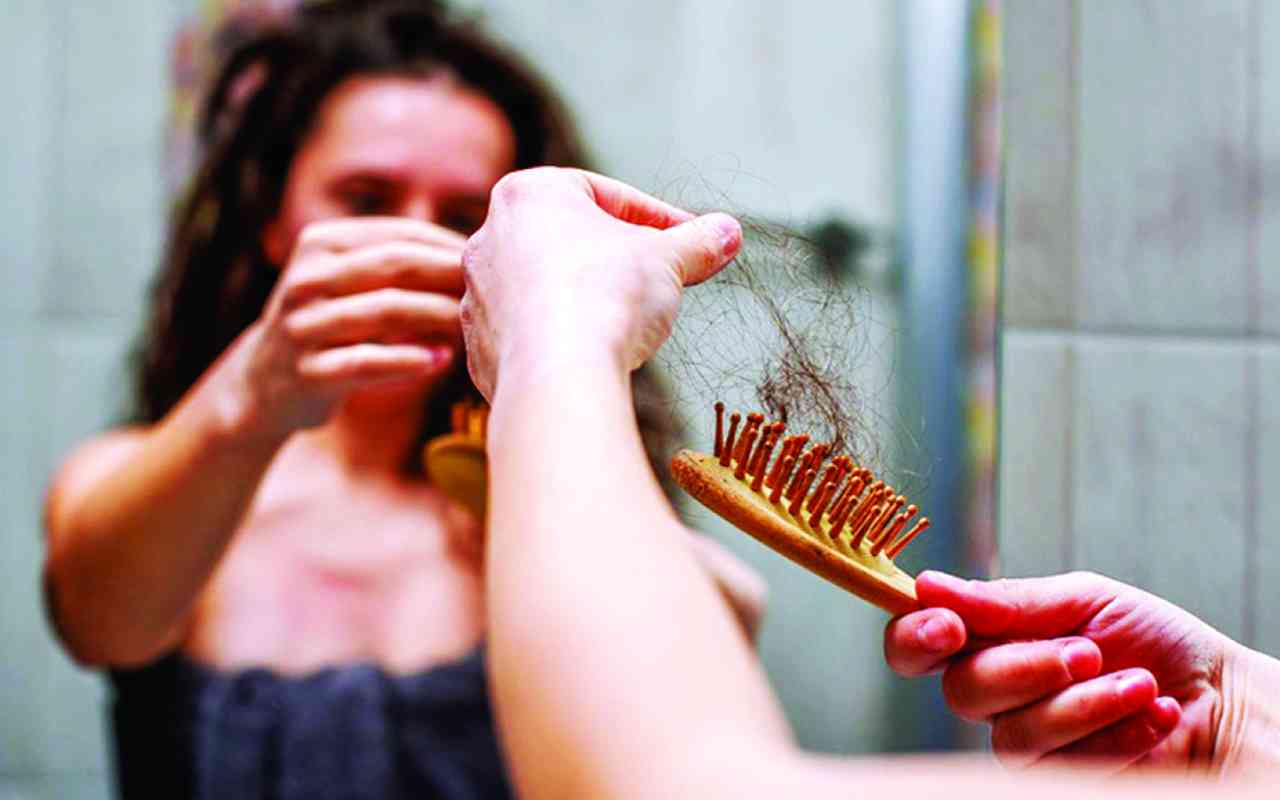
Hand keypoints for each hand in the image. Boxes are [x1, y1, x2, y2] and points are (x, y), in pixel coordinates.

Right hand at [218, 217, 467, 436]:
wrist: (264, 383)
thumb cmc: (331, 325)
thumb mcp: (349, 282)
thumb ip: (396, 263)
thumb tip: (477, 251)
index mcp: (320, 244)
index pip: (399, 234)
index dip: (448, 246)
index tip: (491, 260)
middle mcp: (307, 279)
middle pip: (394, 265)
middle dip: (448, 274)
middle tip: (491, 289)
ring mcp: (303, 326)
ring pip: (384, 311)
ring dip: (437, 315)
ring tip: (472, 324)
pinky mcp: (307, 372)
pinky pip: (366, 361)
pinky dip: (409, 360)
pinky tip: (442, 359)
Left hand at [458, 167, 740, 399]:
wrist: (558, 375)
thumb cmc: (607, 297)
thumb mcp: (669, 258)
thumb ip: (698, 241)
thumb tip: (727, 233)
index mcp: (528, 194)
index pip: (605, 195)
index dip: (656, 219)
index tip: (686, 240)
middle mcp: (489, 237)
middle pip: (569, 242)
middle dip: (616, 259)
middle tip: (658, 280)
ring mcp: (476, 294)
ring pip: (544, 289)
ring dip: (585, 300)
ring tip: (626, 324)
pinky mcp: (478, 347)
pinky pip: (527, 335)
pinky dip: (559, 341)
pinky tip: (591, 356)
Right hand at [884, 571, 1246, 773]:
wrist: (1222, 697)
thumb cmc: (1153, 641)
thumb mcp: (1084, 600)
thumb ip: (1009, 601)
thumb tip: (930, 586)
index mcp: (989, 639)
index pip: (916, 644)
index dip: (915, 636)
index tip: (949, 625)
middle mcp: (996, 692)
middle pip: (961, 690)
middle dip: (1028, 668)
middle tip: (1087, 652)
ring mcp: (1025, 738)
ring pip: (1012, 733)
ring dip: (1084, 704)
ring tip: (1137, 683)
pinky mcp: (1059, 776)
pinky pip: (1059, 763)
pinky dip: (1116, 731)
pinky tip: (1153, 715)